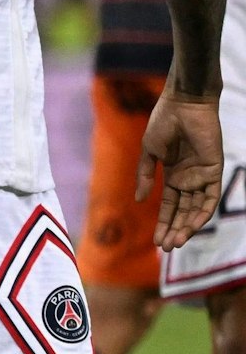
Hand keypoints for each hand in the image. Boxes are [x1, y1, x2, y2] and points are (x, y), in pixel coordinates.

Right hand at [138, 88, 223, 249]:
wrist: (183, 104)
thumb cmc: (164, 123)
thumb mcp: (149, 151)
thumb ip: (145, 176)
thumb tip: (139, 201)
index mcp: (172, 174)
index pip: (169, 205)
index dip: (163, 222)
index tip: (156, 241)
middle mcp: (188, 179)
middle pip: (183, 211)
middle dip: (174, 230)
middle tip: (166, 249)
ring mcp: (202, 176)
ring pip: (196, 209)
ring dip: (187, 226)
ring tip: (176, 242)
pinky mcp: (214, 171)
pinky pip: (210, 197)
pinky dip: (202, 213)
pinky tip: (192, 226)